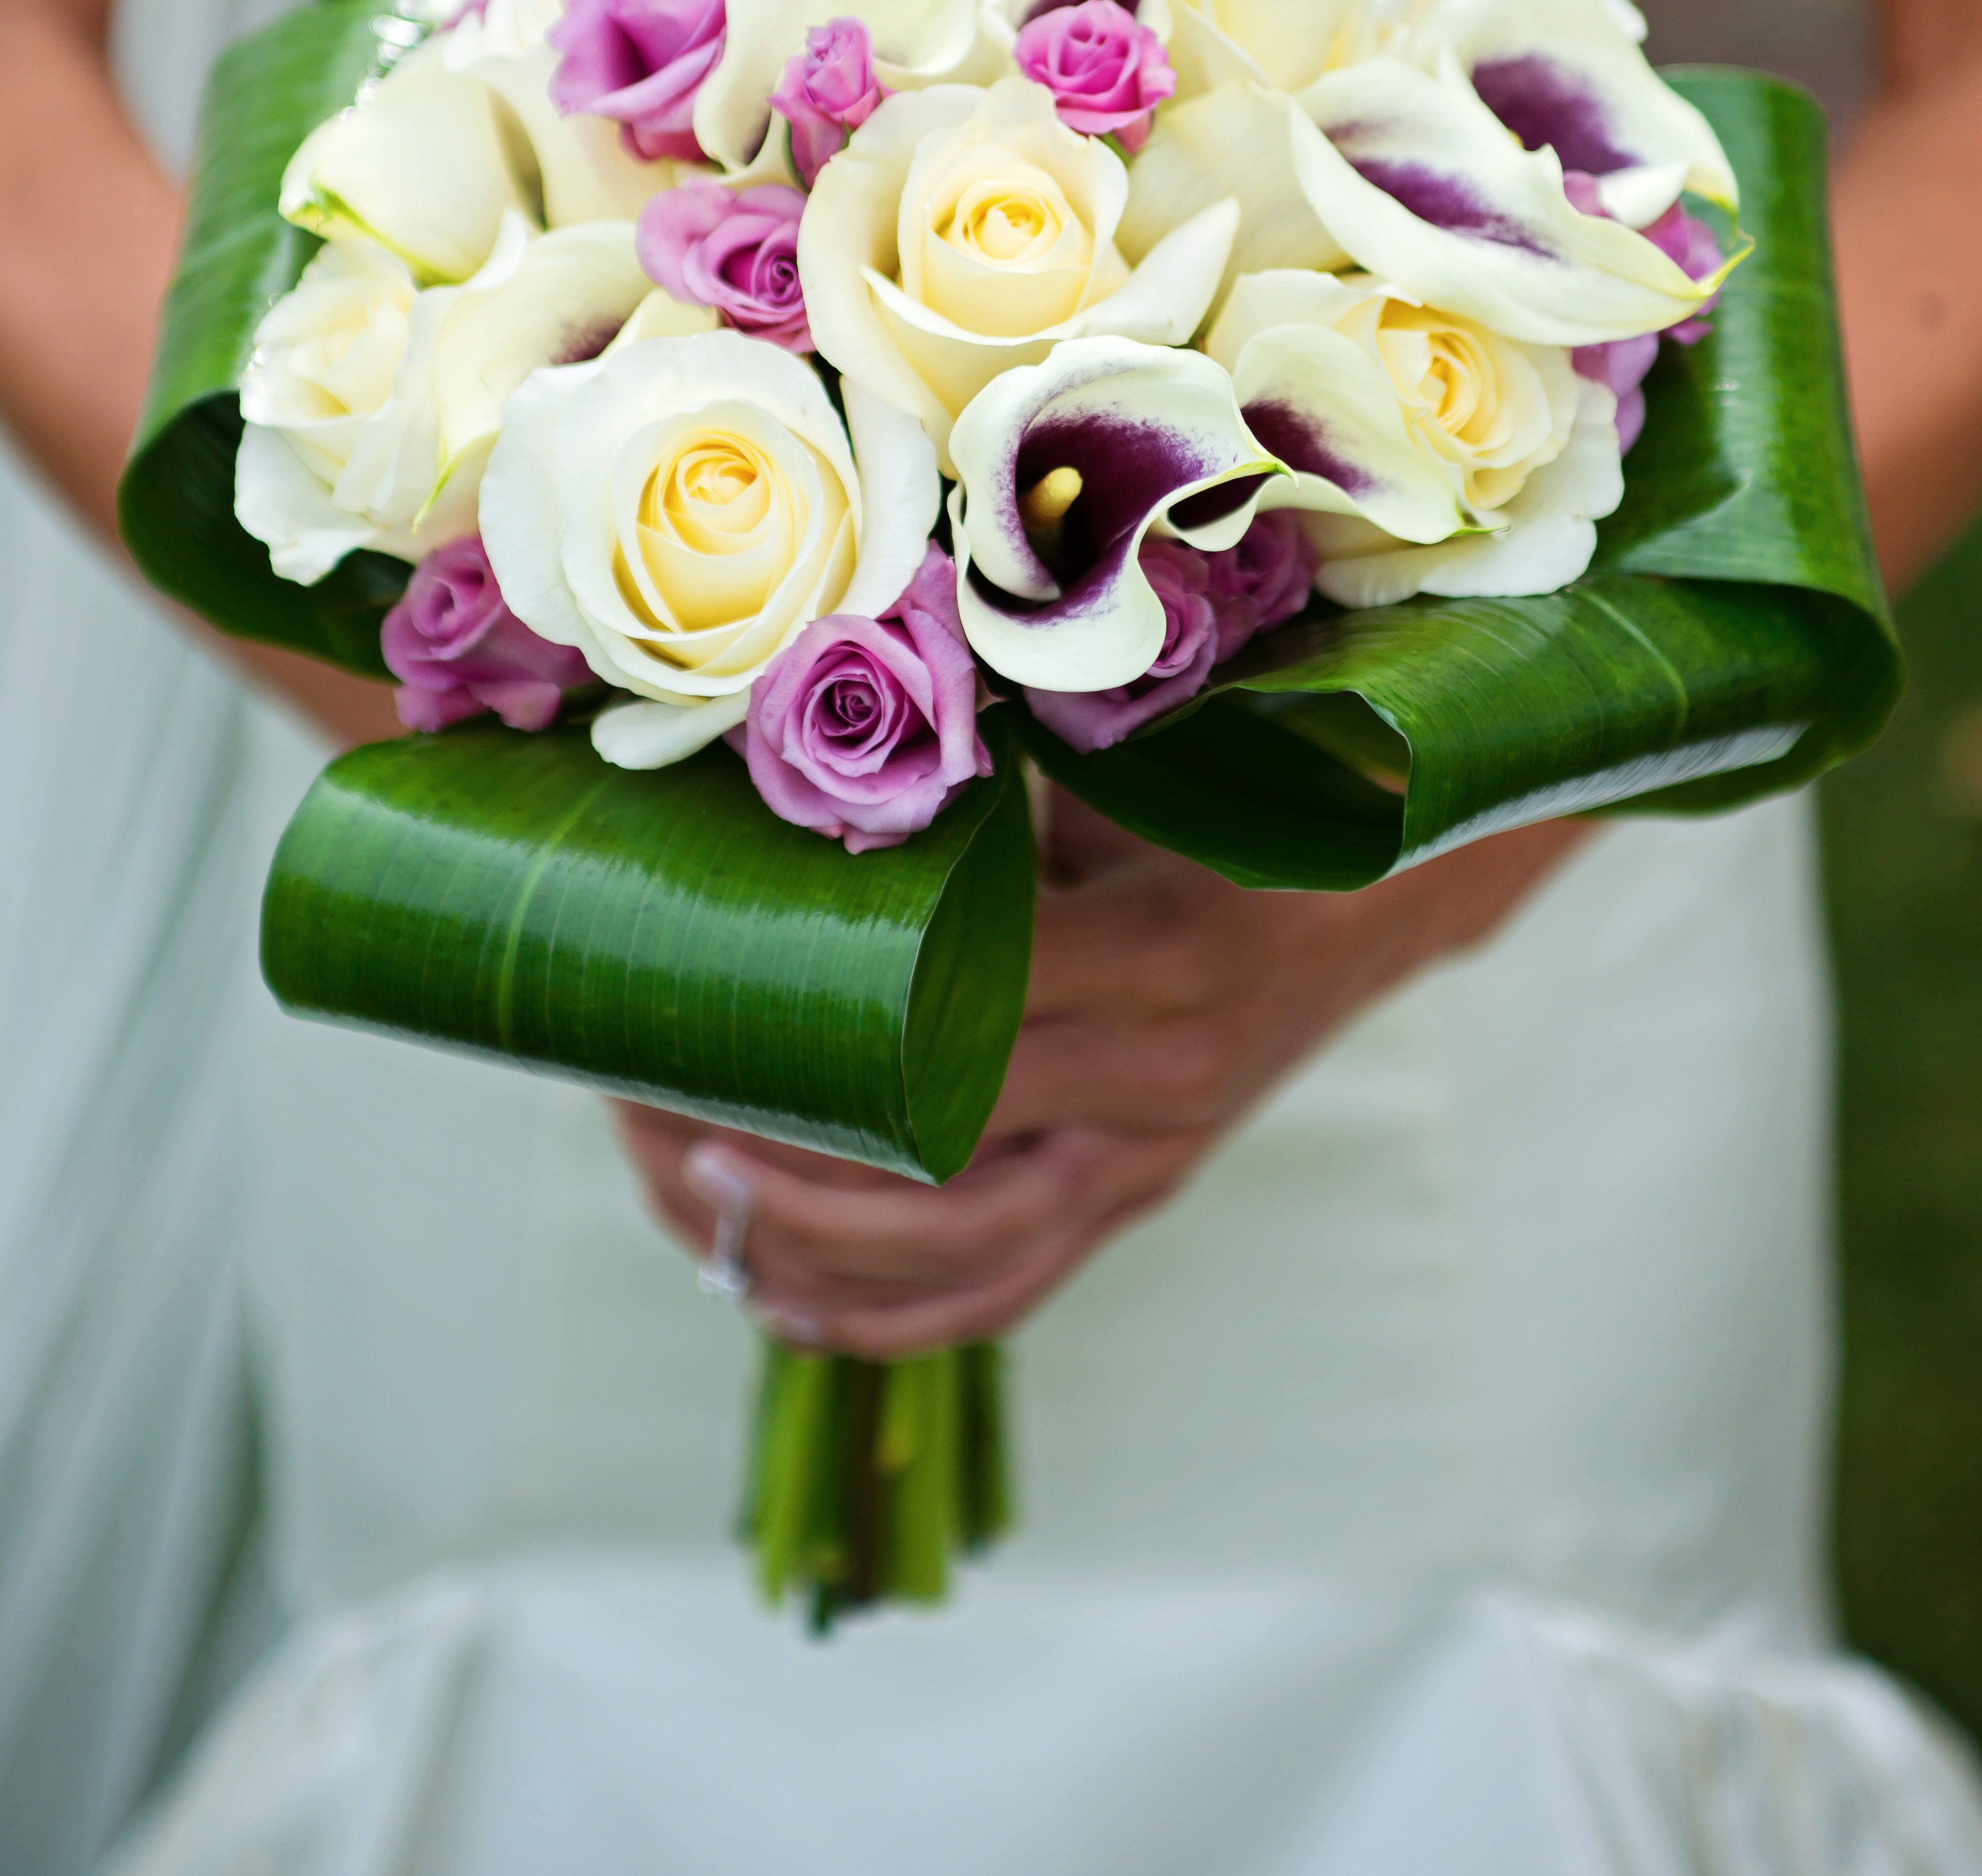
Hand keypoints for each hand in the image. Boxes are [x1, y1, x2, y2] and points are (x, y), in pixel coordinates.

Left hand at [614, 794, 1588, 1357]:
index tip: (701, 997)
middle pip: (935, 1151)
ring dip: (813, 1248)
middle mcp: (1159, 1077)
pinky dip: (888, 1314)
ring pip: (961, 1255)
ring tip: (692, 1201)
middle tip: (650, 1105)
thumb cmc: (1244, 784)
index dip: (822, 1020)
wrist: (1397, 873)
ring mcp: (1151, 1156)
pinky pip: (1004, 1293)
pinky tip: (784, 1299)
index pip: (961, 1012)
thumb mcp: (1138, 755)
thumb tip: (820, 733)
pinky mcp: (1138, 1197)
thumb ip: (1003, 759)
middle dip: (780, 1144)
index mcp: (1163, 948)